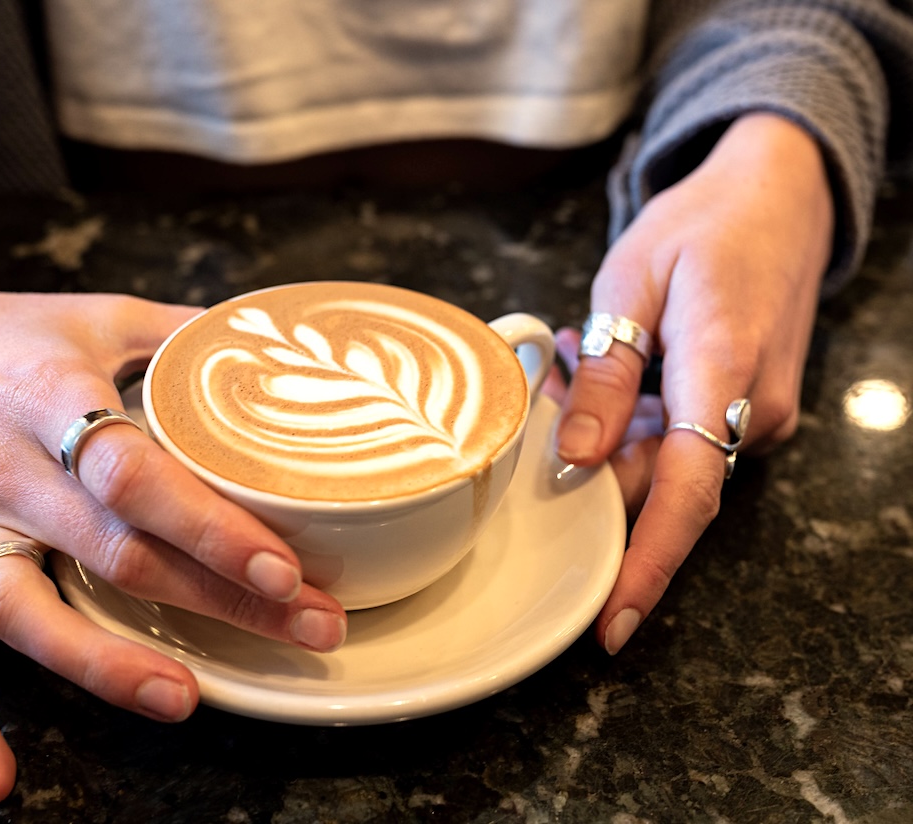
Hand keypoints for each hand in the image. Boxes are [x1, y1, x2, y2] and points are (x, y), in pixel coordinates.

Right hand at [0, 288, 347, 803]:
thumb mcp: (92, 312)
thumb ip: (183, 332)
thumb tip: (279, 352)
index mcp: (49, 394)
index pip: (133, 473)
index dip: (208, 526)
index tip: (285, 569)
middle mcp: (6, 470)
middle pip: (114, 553)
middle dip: (220, 601)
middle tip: (311, 629)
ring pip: (31, 613)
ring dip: (109, 665)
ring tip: (188, 699)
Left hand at [552, 113, 833, 654]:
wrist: (781, 191)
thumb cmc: (703, 223)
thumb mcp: (630, 283)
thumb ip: (605, 376)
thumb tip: (573, 460)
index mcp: (722, 372)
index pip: (685, 495)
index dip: (645, 564)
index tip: (610, 622)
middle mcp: (752, 410)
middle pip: (659, 484)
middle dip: (591, 469)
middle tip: (544, 402)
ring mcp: (756, 412)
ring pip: (664, 462)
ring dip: (608, 436)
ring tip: (575, 357)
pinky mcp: (747, 406)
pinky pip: (681, 438)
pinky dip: (634, 421)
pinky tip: (604, 370)